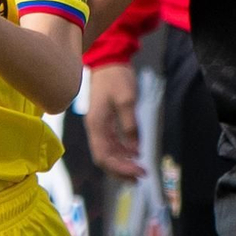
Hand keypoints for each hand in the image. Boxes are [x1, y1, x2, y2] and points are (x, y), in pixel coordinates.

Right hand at [84, 61, 143, 179]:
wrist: (108, 60)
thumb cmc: (116, 78)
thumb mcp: (126, 100)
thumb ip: (130, 126)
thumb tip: (135, 150)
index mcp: (96, 125)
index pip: (104, 156)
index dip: (120, 169)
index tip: (138, 171)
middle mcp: (95, 129)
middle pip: (104, 159)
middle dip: (121, 171)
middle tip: (141, 176)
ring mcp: (99, 126)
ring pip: (108, 153)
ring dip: (122, 163)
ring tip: (139, 170)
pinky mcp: (105, 122)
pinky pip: (112, 144)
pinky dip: (122, 152)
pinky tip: (134, 154)